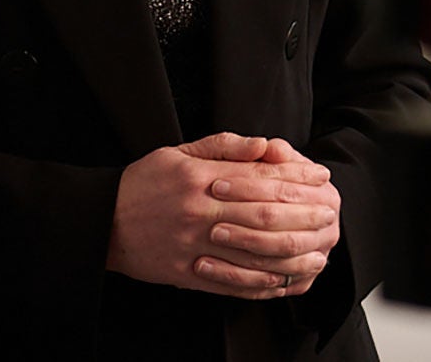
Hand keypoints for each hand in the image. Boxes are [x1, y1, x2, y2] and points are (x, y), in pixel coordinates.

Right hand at [107, 132, 335, 298]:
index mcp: (200, 179)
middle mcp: (200, 213)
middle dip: (302, 215)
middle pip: (263, 216)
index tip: (321, 178)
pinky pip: (231, 282)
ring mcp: (195, 247)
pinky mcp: (187, 274)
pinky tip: (282, 281)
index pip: (259, 178)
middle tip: (330, 214)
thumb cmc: (143, 183)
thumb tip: (264, 145)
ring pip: (252, 254)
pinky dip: (260, 284)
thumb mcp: (178, 152)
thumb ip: (223, 147)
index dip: (296, 179)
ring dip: (290, 255)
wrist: (101, 222)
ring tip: (317, 253)